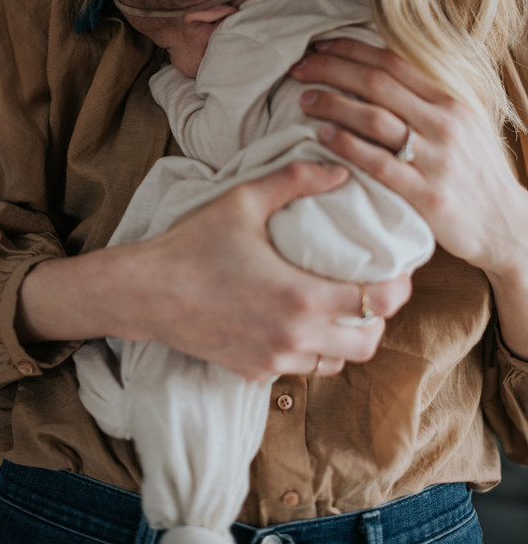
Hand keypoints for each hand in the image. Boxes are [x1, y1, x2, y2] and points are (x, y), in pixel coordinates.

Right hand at [17, 161, 410, 379]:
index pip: (376, 304)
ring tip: (341, 308)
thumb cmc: (193, 245)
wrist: (145, 292)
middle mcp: (294, 337)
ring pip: (336, 363)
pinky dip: (313, 351)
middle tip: (373, 291)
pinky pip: (301, 369)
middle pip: (368, 344)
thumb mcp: (244, 201)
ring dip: (348, 338)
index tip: (399, 272)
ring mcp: (274, 360)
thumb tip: (341, 171)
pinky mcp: (254, 372)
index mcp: (300, 297)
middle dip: (379, 319)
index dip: (398, 289)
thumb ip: (295, 180)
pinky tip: (300, 323)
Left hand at [291, 37, 527, 276]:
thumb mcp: (462, 125)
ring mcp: (436, 158)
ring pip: (375, 119)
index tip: (319, 48)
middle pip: (377, 83)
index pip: (393, 63)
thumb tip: (380, 74)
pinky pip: (379, 164)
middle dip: (331, 70)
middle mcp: (444, 123)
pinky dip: (347, 147)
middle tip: (298, 69)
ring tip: (304, 99)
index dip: (351, 51)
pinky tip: (322, 137)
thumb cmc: (475, 173)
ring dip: (333, 104)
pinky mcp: (427, 195)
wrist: (506, 225)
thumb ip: (426, 101)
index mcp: (451, 101)